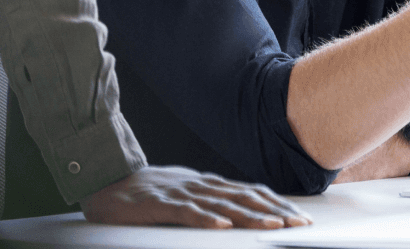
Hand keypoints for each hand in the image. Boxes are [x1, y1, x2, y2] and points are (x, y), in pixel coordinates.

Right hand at [80, 165, 311, 228]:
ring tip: (274, 225)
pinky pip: (187, 213)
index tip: (300, 217)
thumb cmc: (150, 193)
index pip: (250, 192)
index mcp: (208, 184)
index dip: (276, 203)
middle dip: (274, 210)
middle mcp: (201, 185)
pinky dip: (206, 219)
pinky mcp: (161, 204)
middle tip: (299, 223)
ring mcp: (182, 193)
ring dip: (250, 215)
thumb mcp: (186, 195)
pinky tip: (223, 227)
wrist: (109, 182)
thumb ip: (211, 202)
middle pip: (244, 197)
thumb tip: (240, 214)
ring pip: (222, 205)